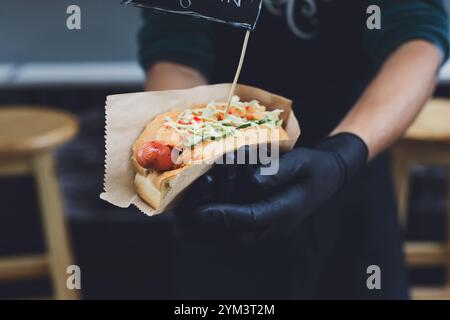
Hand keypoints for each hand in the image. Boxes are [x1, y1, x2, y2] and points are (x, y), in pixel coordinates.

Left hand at [193, 133, 368, 232]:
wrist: (325, 177)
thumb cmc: (313, 167)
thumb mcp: (302, 162)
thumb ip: (278, 171)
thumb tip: (252, 180)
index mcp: (286, 211)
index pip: (251, 217)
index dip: (224, 216)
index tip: (199, 212)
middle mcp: (273, 225)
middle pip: (234, 232)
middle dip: (205, 227)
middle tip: (178, 220)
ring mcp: (266, 227)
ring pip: (230, 236)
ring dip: (204, 232)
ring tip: (178, 224)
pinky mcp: (259, 223)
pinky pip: (233, 231)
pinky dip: (211, 228)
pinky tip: (192, 222)